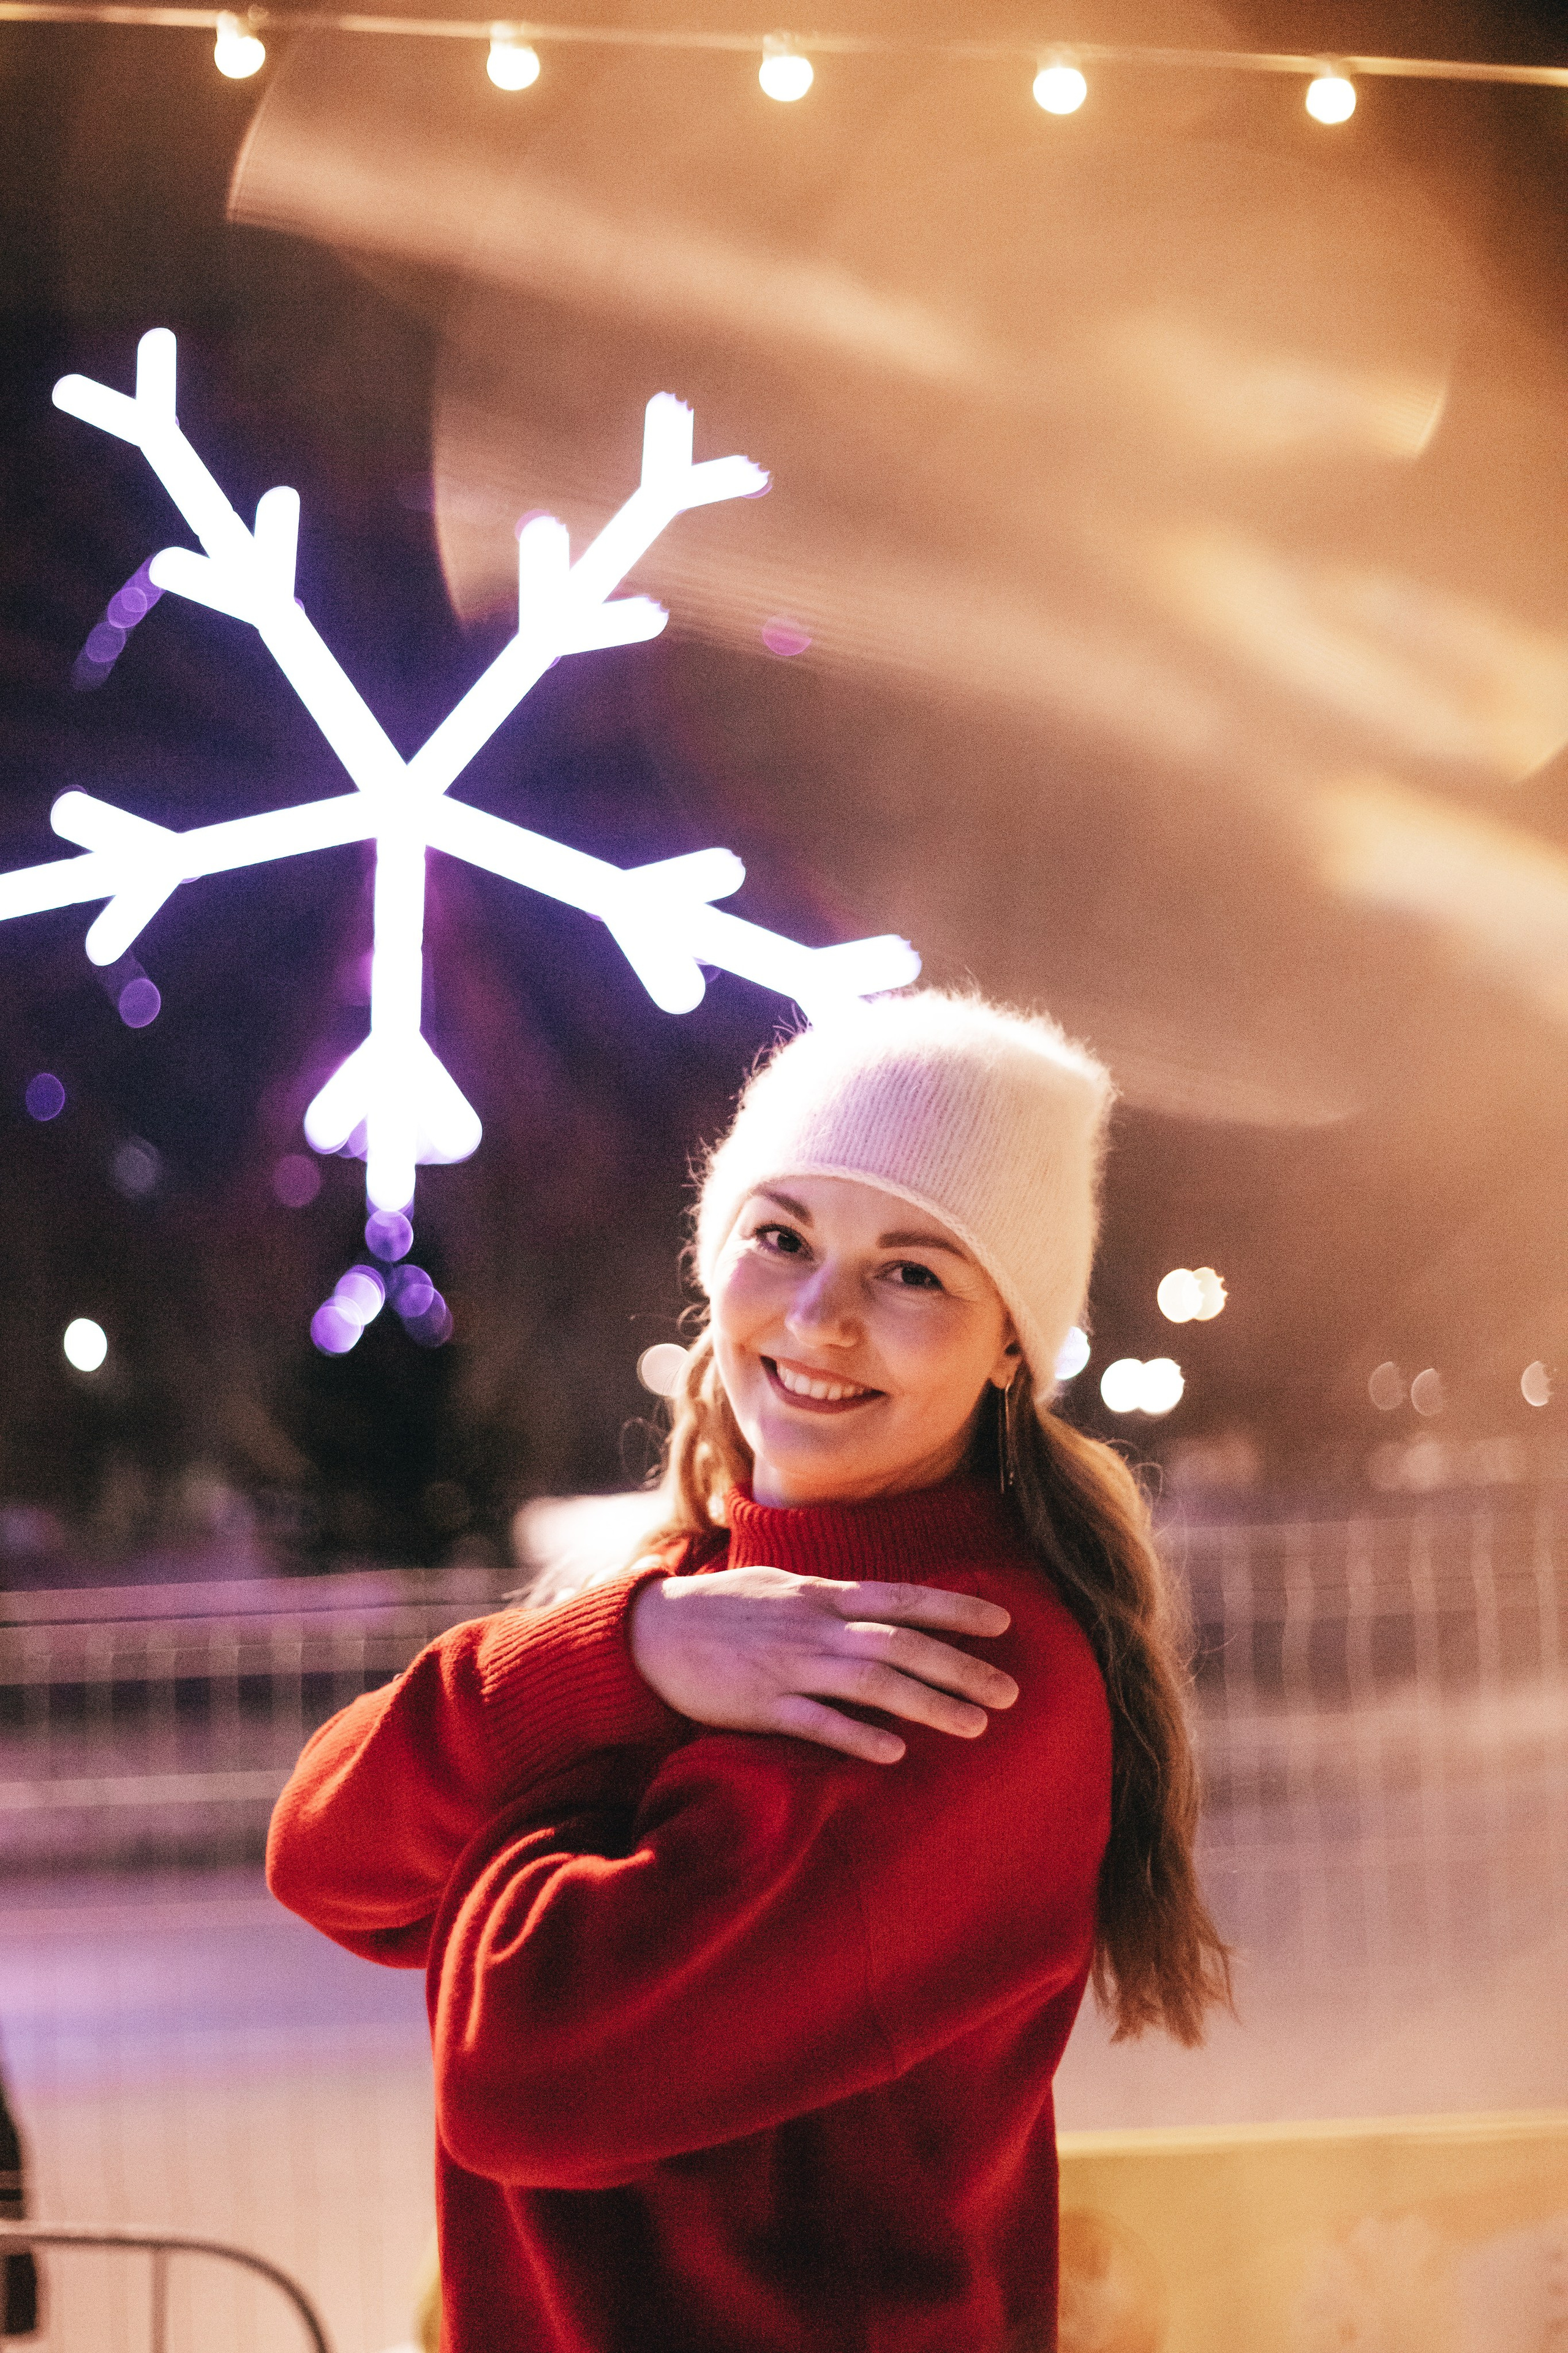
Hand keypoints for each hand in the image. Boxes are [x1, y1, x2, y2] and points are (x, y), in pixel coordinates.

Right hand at [628, 1566, 1018, 1764]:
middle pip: (901, 1645)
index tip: (1004, 1624)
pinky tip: (895, 1753)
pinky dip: (857, 1736)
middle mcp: (814, 1627)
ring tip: (976, 1725)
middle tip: (1011, 1693)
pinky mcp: (760, 1706)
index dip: (955, 1611)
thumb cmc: (723, 1609)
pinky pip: (816, 1723)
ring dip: (929, 1704)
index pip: (903, 1598)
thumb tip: (885, 1609)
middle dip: (961, 1667)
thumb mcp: (783, 1588)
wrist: (651, 1630)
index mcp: (822, 1596)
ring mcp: (788, 1666)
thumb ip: (834, 1601)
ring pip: (872, 1684)